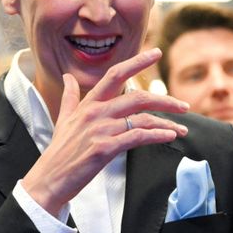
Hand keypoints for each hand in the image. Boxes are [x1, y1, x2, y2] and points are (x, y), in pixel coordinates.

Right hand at [21, 48, 188, 215]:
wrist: (49, 178)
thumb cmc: (58, 151)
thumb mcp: (64, 119)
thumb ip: (70, 96)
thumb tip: (67, 77)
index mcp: (88, 104)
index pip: (115, 75)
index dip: (137, 62)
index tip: (156, 53)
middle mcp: (95, 113)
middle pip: (138, 97)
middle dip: (166, 100)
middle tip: (183, 106)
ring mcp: (100, 130)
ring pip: (142, 118)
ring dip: (167, 123)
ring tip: (181, 129)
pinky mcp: (104, 148)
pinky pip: (138, 136)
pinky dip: (157, 135)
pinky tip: (169, 136)